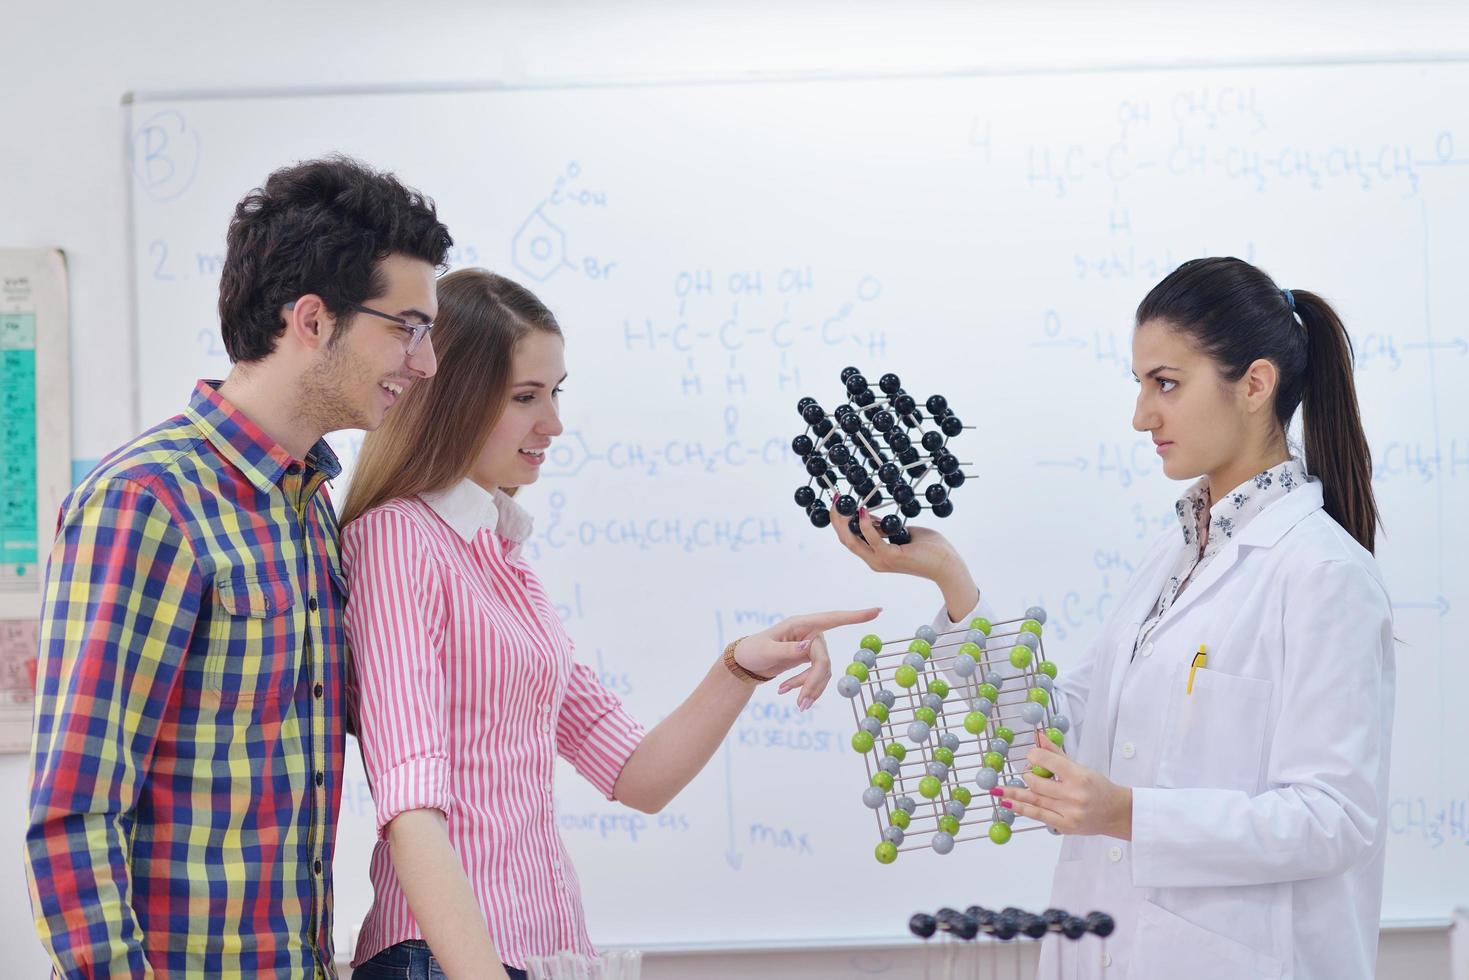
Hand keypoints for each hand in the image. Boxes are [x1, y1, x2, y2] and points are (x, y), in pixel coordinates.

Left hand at [734, 607, 880, 709]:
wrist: (746, 662)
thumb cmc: (753, 651)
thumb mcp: (766, 652)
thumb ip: (787, 650)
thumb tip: (808, 646)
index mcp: (800, 624)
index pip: (833, 619)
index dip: (855, 616)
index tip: (878, 611)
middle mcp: (809, 633)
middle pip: (823, 660)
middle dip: (813, 682)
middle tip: (801, 704)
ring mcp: (810, 646)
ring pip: (822, 671)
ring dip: (810, 688)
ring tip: (796, 704)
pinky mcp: (809, 659)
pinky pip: (816, 676)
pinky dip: (805, 687)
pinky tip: (785, 691)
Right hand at [832, 507, 961, 580]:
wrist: (947, 565)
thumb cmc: (930, 549)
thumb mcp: (902, 533)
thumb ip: (886, 528)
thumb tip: (872, 517)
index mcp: (876, 556)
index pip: (850, 540)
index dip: (840, 523)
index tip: (838, 504)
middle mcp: (875, 561)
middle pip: (846, 540)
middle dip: (836, 519)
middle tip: (835, 499)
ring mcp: (881, 560)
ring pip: (853, 541)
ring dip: (845, 520)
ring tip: (842, 503)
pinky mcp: (891, 557)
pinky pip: (873, 539)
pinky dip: (866, 524)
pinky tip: (863, 510)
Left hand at [992, 729, 1132, 838]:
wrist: (1115, 812)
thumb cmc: (1098, 787)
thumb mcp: (1080, 767)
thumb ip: (1056, 754)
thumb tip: (1038, 736)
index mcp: (1079, 776)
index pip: (1049, 762)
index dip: (1034, 756)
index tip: (1030, 755)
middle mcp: (1074, 795)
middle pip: (1038, 783)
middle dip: (1027, 776)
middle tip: (1025, 773)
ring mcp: (1069, 812)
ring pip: (1035, 800)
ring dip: (1014, 794)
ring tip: (997, 790)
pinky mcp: (1066, 826)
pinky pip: (1038, 815)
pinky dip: (1021, 809)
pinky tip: (1008, 803)